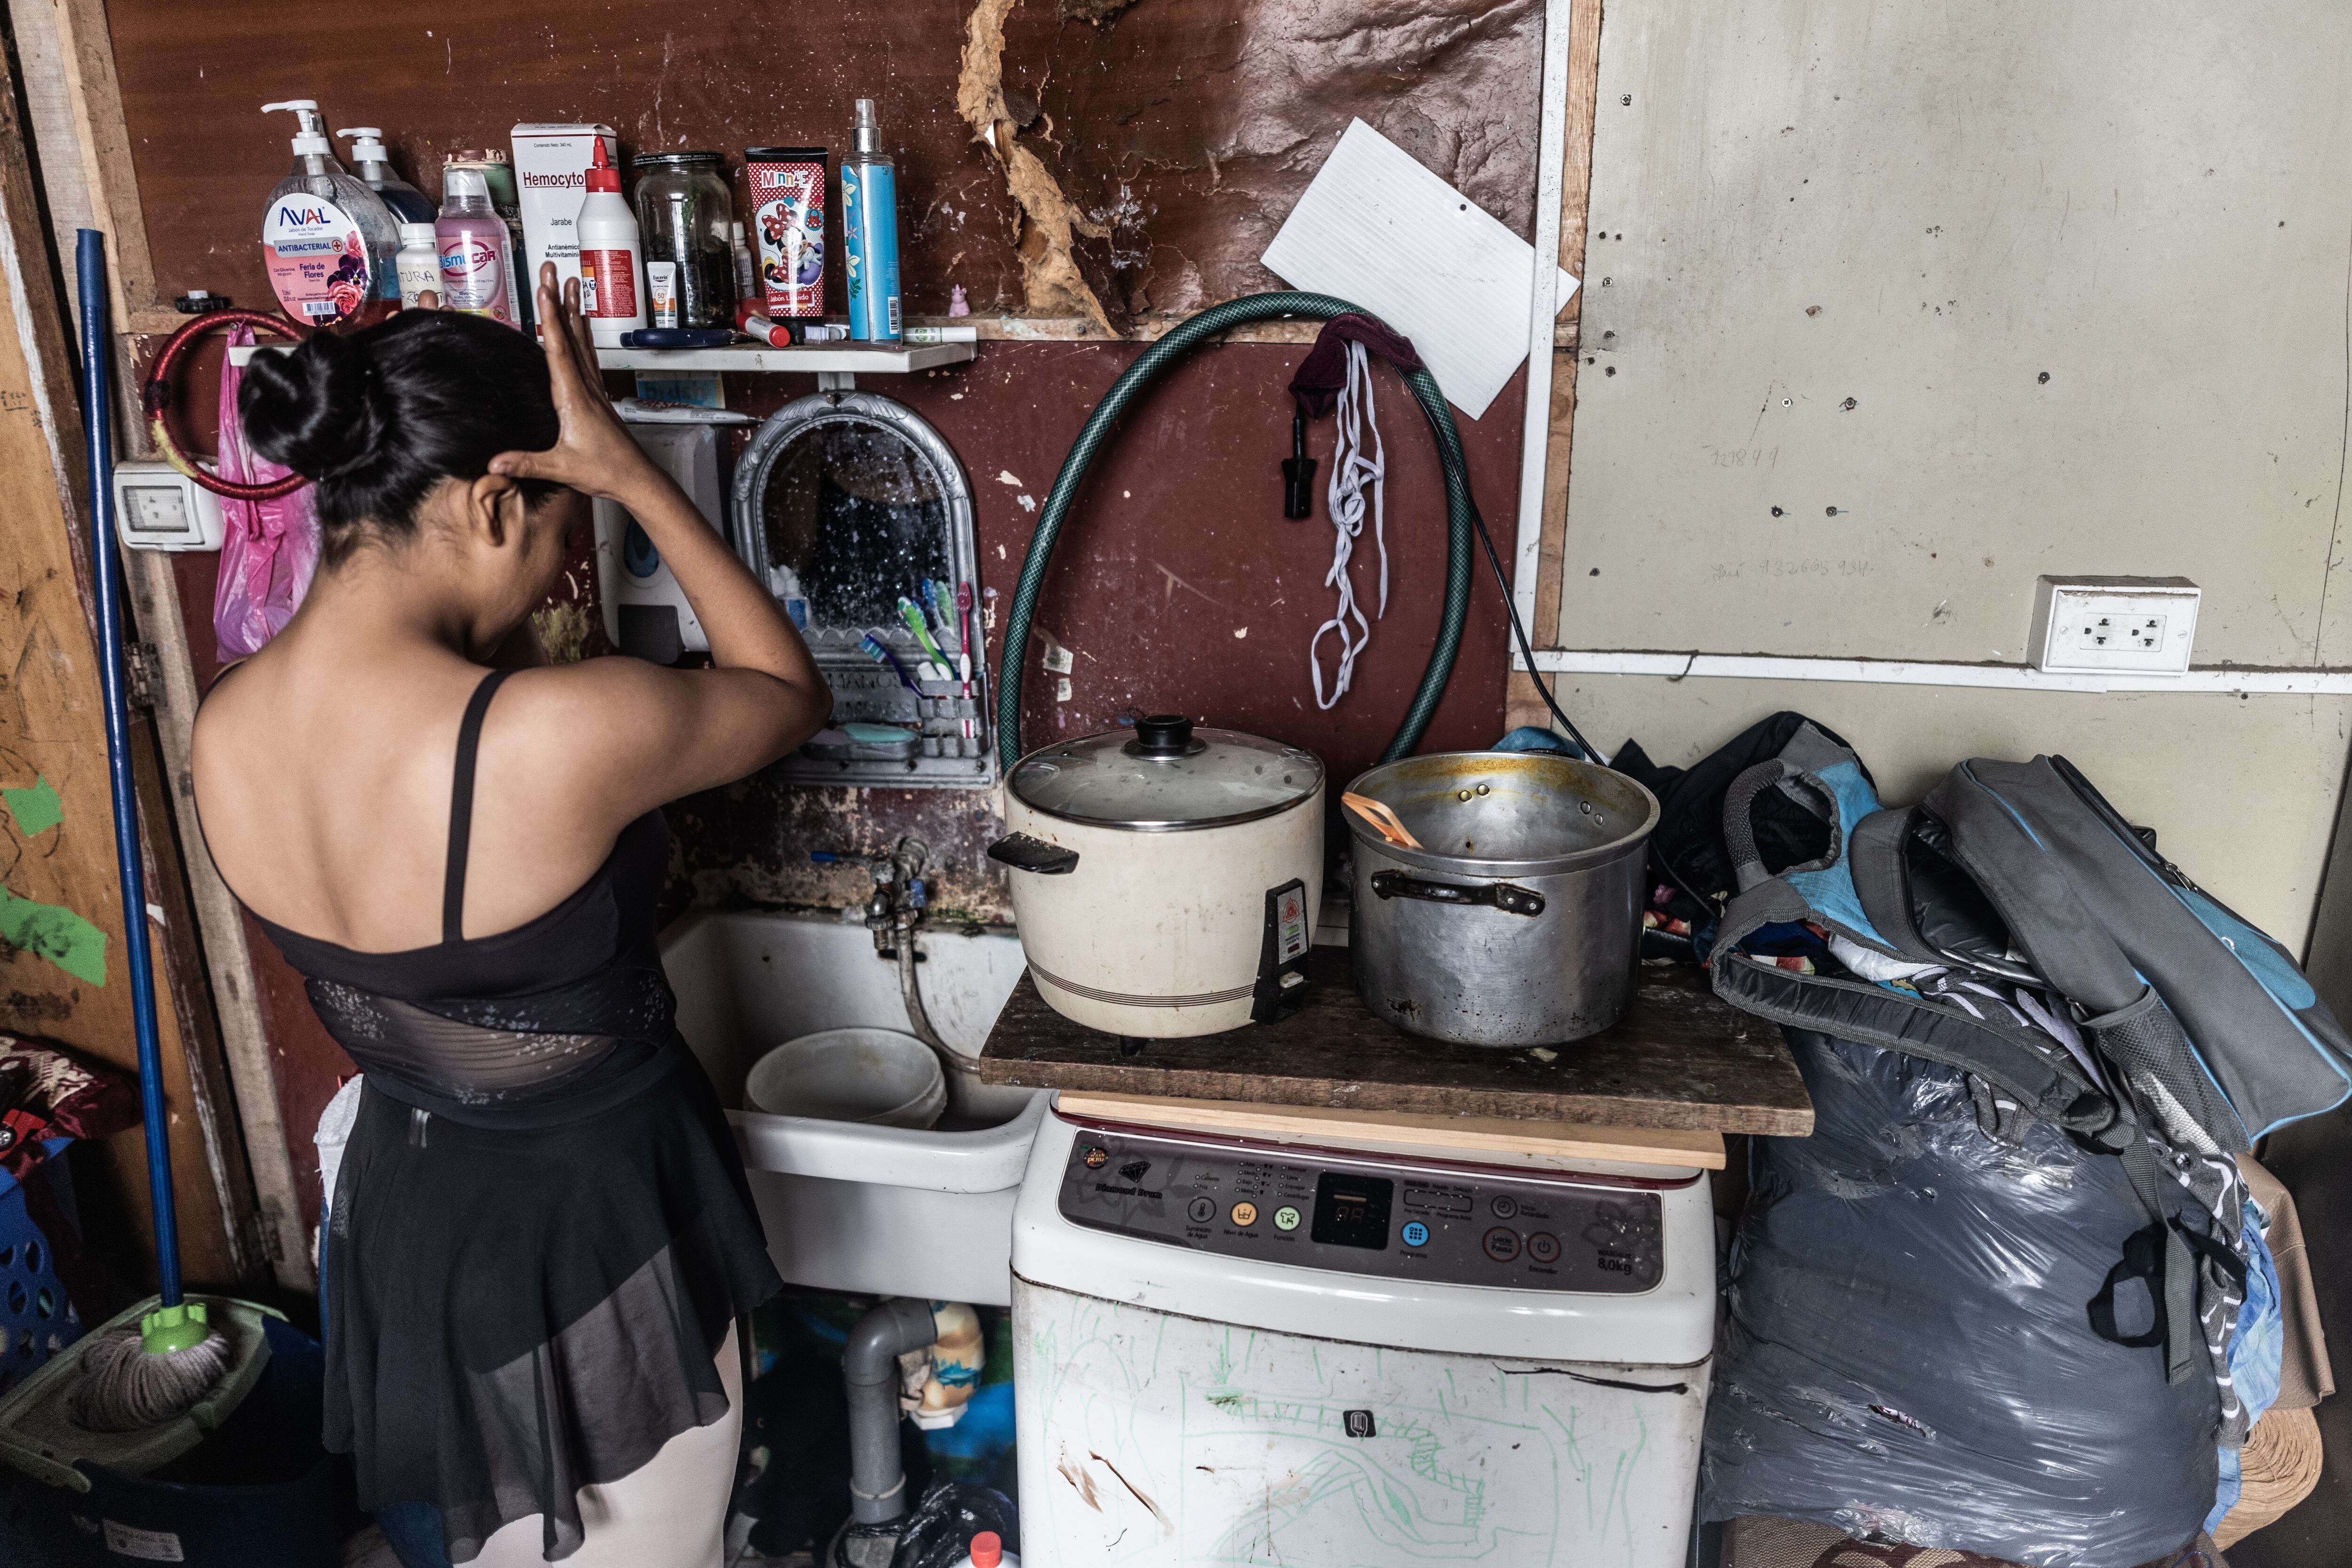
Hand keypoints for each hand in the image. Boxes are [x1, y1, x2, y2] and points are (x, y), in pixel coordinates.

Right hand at [487, 263, 659, 503]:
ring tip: (571, 282)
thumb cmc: (605, 472)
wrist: (636, 480)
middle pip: (570, 334)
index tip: (544, 288)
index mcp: (574, 397)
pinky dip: (582, 333)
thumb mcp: (561, 468)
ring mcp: (594, 388)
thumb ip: (526, 463)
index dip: (550, 317)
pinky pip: (588, 355)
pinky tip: (581, 323)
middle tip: (552, 269)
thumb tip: (493, 461)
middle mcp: (586, 386)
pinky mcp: (597, 394)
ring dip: (574, 310)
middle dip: (559, 300)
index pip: (558, 348)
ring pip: (582, 341)